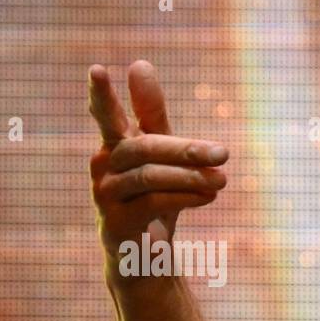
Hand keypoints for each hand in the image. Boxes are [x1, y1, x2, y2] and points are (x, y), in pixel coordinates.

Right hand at [88, 60, 228, 259]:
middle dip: (186, 149)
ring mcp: (105, 197)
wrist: (144, 258)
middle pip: (143, 148)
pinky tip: (209, 197)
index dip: (101, 95)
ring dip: (190, 177)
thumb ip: (153, 115)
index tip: (96, 69)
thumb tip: (139, 63)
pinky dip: (184, 198)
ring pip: (149, 177)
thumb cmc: (152, 199)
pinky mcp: (115, 224)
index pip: (105, 116)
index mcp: (114, 146)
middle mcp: (103, 167)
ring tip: (223, 180)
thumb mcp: (160, 155)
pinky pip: (151, 204)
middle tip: (224, 153)